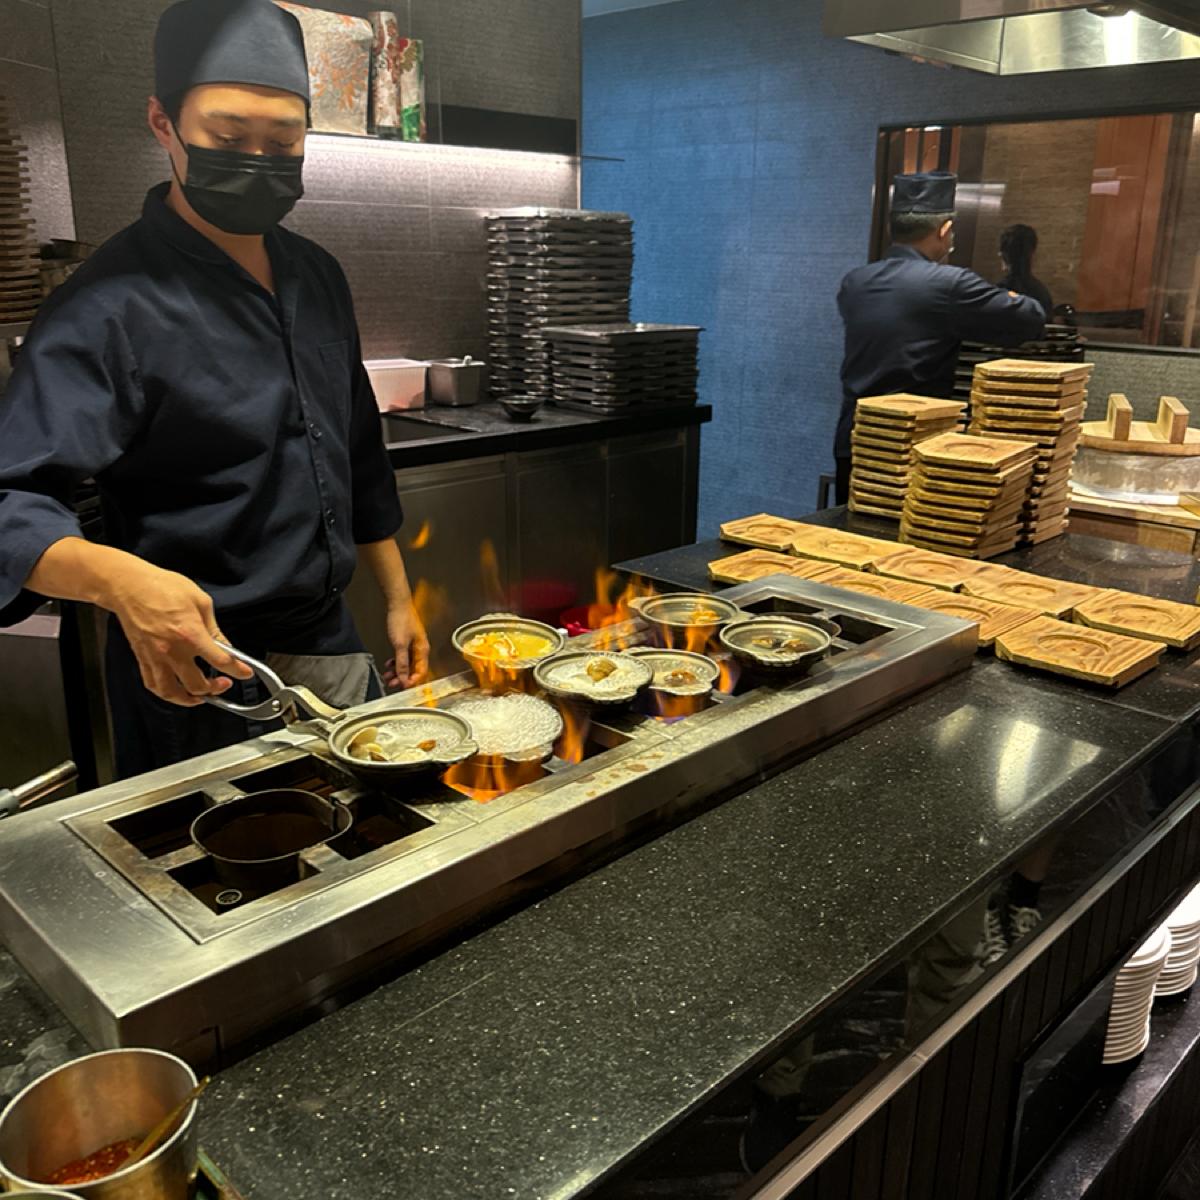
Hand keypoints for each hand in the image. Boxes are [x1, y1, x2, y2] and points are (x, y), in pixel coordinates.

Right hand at [105, 560, 253, 706]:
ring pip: (173, 692)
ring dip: (190, 699)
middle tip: (224, 683)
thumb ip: (214, 628)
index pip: (221, 661)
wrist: (129, 586)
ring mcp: (155, 657)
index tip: (246, 673)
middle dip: (215, 688)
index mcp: (191, 634)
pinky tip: (176, 691)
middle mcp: (172, 650)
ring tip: (201, 696)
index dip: (238, 670)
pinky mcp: (142, 658)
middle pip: (198, 684)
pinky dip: (167, 694)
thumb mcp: (201, 601)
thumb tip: (225, 646)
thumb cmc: (162, 587)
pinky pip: (153, 685)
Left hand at [383, 598, 429, 688]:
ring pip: (407, 664)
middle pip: (413, 670)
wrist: (398, 604)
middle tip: (392, 684)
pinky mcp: (407, 642)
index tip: (402, 686)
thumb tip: (403, 678)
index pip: (421, 672)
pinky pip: (403, 657)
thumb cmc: (402, 619)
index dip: (412, 681)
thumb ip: (402, 662)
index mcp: (422, 650)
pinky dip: (396, 663)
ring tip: (388, 676)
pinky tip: (389, 664)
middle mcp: (420, 649)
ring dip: (398, 671)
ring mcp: (413, 646)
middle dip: (402, 678)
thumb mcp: (399, 644)